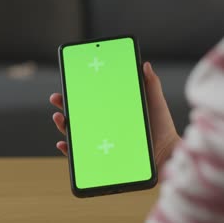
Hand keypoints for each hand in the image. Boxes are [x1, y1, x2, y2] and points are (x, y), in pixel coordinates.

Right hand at [49, 62, 180, 171]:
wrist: (166, 154)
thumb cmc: (162, 129)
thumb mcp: (155, 103)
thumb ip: (150, 84)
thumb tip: (144, 64)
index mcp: (112, 111)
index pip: (90, 100)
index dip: (77, 92)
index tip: (68, 82)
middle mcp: (104, 126)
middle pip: (77, 114)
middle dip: (63, 105)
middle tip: (56, 97)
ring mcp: (101, 142)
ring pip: (75, 133)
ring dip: (62, 125)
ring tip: (59, 118)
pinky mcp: (101, 159)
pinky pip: (80, 156)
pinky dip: (68, 151)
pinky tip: (64, 144)